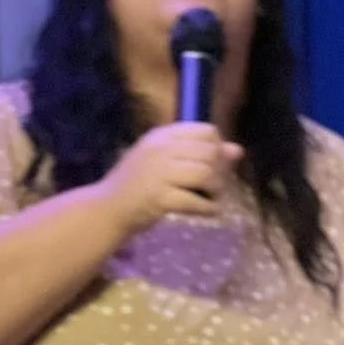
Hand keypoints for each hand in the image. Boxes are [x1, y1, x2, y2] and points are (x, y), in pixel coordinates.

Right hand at [98, 122, 244, 239]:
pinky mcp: (158, 199)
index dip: (218, 149)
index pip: (206, 131)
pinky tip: (208, 212)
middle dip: (220, 172)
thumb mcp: (164, 161)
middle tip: (215, 188)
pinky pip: (195, 201)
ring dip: (216, 190)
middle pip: (209, 153)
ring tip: (212, 199)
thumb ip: (198, 153)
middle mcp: (160, 150)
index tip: (214, 166)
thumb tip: (237, 150)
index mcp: (162, 136)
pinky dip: (208, 208)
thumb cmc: (136, 185)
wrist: (106, 209)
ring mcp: (158, 174)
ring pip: (205, 175)